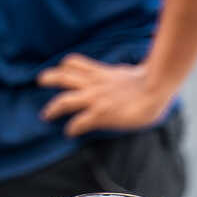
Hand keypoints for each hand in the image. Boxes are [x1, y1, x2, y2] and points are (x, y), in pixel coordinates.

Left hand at [36, 54, 173, 136]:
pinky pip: (79, 122)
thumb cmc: (153, 82)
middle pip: (64, 76)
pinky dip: (72, 127)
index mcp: (102, 73)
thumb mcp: (131, 74)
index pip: (77, 64)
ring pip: (64, 99)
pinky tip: (69, 132)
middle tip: (40, 80)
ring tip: (45, 115)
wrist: (156, 88)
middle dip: (50, 78)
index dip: (66, 66)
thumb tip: (129, 78)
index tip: (61, 68)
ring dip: (52, 108)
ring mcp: (96, 99)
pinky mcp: (100, 114)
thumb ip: (122, 77)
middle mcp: (95, 84)